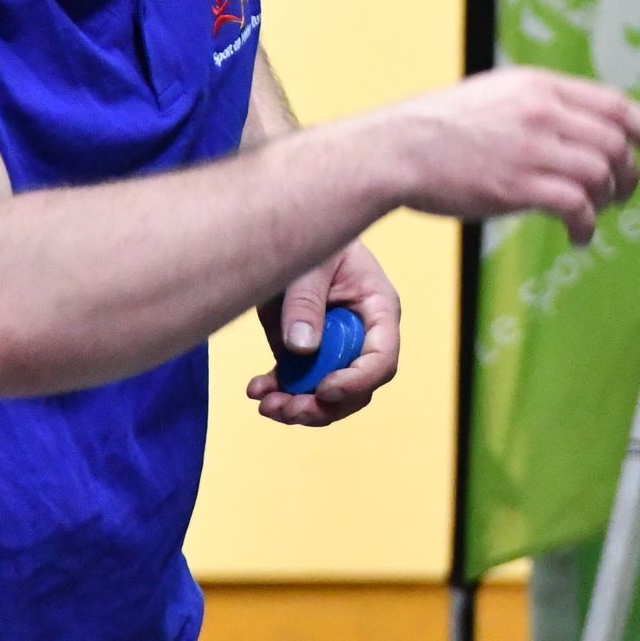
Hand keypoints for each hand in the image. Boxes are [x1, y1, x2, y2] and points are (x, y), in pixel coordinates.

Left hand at [248, 238, 399, 426]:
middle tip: (287, 409)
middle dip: (322, 407)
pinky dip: (278, 392)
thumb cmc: (314, 239)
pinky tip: (256, 389)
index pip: (382, 359)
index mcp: (378, 310)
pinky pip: (298, 384)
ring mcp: (334, 347)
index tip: (324, 390)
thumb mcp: (310, 263)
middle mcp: (362, 336)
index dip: (357, 381)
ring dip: (298, 408)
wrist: (288, 231)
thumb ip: (306, 301)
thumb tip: (301, 347)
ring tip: (266, 405)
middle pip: (357, 390)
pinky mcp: (307, 351)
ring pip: (327, 397)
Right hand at [384, 68, 639, 244]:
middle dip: (629, 173)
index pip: (613, 104)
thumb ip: (536, 106)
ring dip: (609, 200)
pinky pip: (577, 206)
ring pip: (601, 173)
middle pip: (615, 142)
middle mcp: (542, 111)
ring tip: (596, 215)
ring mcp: (532, 147)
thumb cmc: (438, 129)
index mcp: (538, 86)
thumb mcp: (495, 97)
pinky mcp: (519, 184)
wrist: (396, 149)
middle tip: (623, 194)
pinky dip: (586, 225)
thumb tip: (576, 128)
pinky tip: (578, 236)